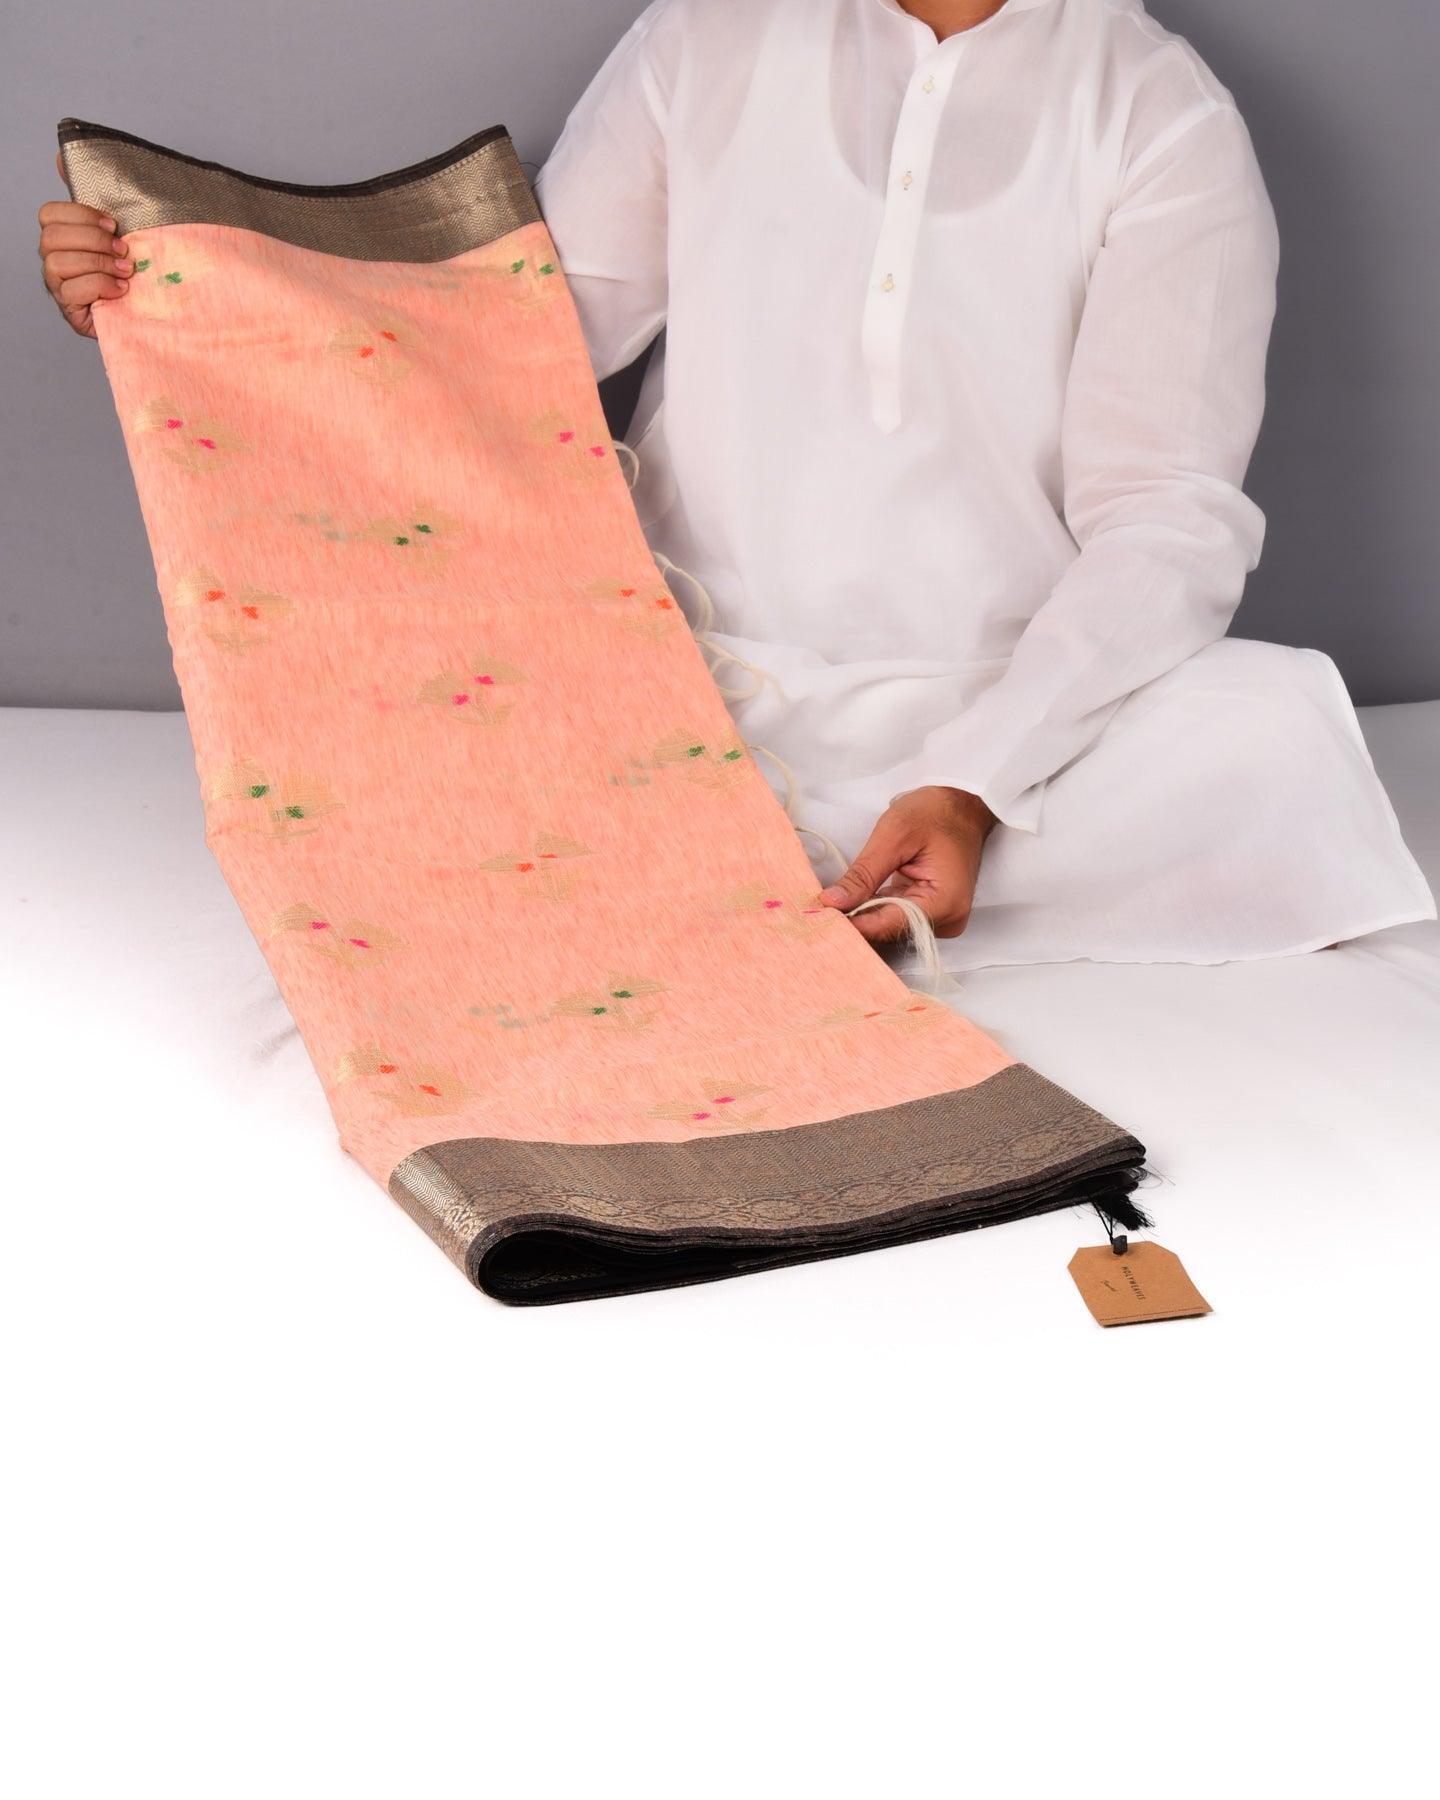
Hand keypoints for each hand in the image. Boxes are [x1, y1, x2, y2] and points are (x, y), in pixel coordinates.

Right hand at [39, 149, 130, 338]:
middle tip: (123, 249)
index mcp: (65, 236)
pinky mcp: (71, 312)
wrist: (153, 310)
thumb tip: (62, 155)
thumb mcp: (122, 227)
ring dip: (98, 264)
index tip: (113, 224)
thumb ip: (98, 194)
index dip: (80, 215)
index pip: (49, 214)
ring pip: (58, 264)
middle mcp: (56, 260)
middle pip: (51, 238)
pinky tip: (120, 290)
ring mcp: (60, 287)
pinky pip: (71, 292)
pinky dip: (99, 286)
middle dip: (92, 241)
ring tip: (126, 271)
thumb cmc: (135, 265)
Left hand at [819, 785, 996, 944]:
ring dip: (863, 914)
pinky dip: (875, 907)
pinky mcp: (931, 911)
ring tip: (832, 905)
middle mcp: (948, 919)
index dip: (854, 924)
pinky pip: (897, 916)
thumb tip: (832, 902)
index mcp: (945, 902)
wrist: (961, 804)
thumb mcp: (892, 837)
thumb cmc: (933, 813)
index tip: (820, 919)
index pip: (891, 924)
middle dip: (855, 919)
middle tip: (817, 911)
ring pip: (891, 926)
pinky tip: (853, 900)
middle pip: (891, 930)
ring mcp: (941, 918)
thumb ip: (863, 874)